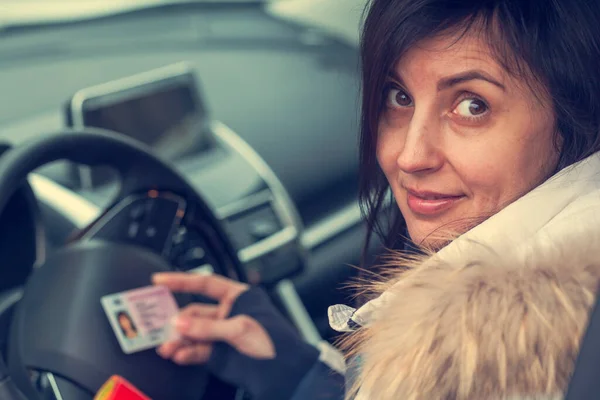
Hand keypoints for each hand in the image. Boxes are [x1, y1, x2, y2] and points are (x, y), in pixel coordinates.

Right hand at [152, 272, 275, 364]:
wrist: (288, 372)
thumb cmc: (275, 342)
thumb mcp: (241, 329)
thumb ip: (209, 327)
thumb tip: (180, 323)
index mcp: (238, 297)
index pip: (205, 283)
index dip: (181, 281)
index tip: (159, 280)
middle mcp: (228, 313)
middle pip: (195, 312)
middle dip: (177, 320)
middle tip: (160, 326)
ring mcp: (223, 334)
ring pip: (194, 333)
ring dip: (179, 340)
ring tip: (167, 347)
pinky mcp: (220, 354)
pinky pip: (198, 351)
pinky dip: (187, 353)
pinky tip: (179, 355)